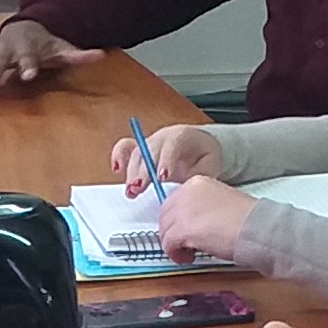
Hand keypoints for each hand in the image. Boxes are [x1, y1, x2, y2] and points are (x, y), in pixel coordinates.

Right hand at [0, 17, 101, 90]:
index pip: (29, 58)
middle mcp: (9, 49)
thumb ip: (79, 55)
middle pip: (2, 59)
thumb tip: (100, 55)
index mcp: (28, 48)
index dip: (28, 66)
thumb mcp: (62, 49)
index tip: (28, 75)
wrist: (26, 27)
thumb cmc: (43, 44)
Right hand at [110, 124, 226, 192]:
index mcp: (182, 136)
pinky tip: (117, 170)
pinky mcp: (139, 151)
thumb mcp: (209, 166)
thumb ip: (198, 176)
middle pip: (149, 150)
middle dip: (143, 170)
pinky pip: (125, 149)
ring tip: (131, 191)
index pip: (172, 145)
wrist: (199, 146)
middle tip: (140, 187)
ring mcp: (149, 143)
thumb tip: (186, 188)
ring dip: (131, 173)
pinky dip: (118, 158)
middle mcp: (162, 138)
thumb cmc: (204, 156)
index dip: (165, 161)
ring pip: (136, 153)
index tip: (162, 178)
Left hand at [144, 175, 255, 265]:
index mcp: (197, 183)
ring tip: (188, 253)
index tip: (183, 231)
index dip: (177, 219)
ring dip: (174, 244)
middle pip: (165, 214)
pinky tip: (188, 258)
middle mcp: (186, 192)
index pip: (174, 201)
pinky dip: (175, 254)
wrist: (256, 228)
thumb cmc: (248, 219)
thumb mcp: (221, 203)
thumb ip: (204, 208)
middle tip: (183, 245)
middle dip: (171, 231)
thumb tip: (193, 224)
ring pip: (165, 230)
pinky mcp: (182, 229)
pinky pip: (168, 244)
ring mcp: (182, 210)